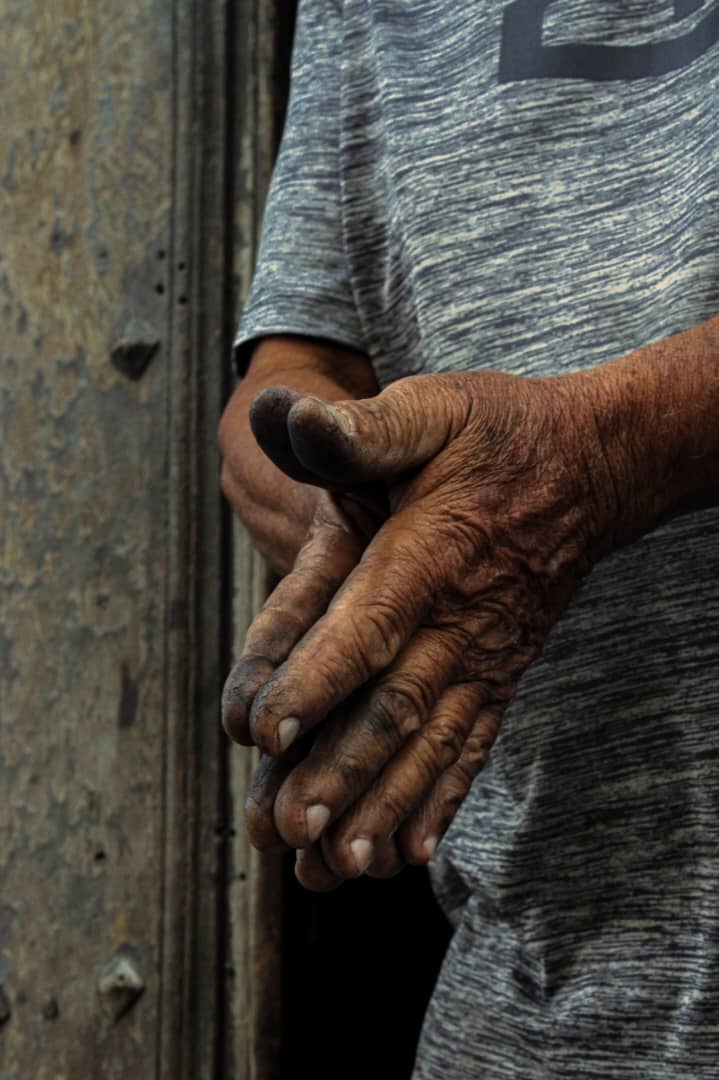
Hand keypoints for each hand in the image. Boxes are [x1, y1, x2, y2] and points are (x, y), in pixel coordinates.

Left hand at [231, 369, 625, 881]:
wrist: (592, 467)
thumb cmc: (500, 433)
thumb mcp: (431, 407)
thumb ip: (361, 427)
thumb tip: (284, 415)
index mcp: (431, 549)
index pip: (369, 623)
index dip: (317, 676)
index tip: (265, 730)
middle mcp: (460, 618)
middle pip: (394, 705)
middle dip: (340, 769)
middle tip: (290, 829)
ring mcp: (486, 655)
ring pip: (430, 743)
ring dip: (383, 804)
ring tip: (340, 864)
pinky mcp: (502, 675)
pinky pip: (472, 746)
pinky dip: (441, 801)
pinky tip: (412, 851)